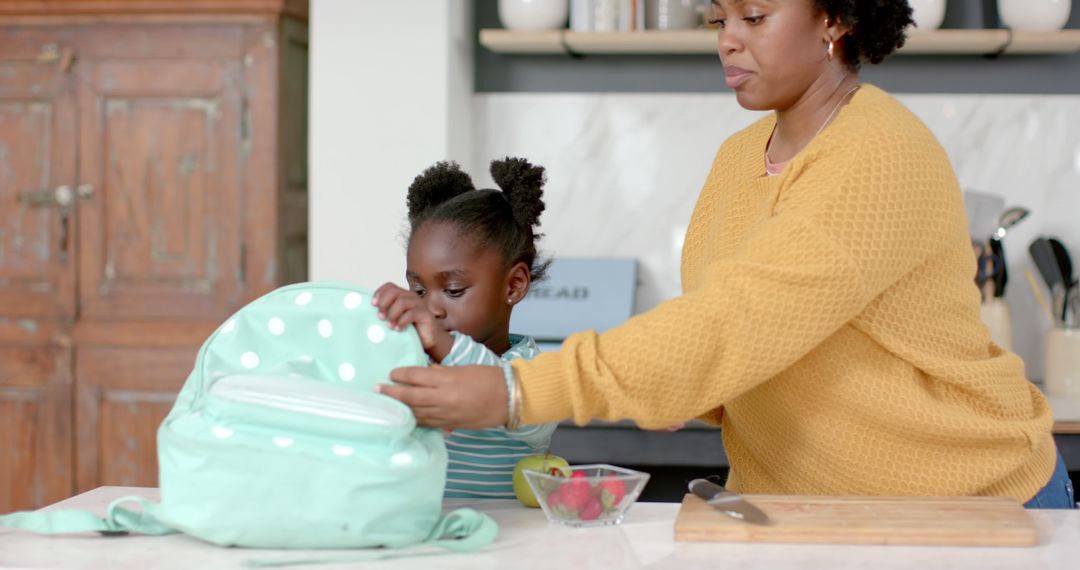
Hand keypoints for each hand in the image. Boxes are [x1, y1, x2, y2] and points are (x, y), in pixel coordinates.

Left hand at [372, 282, 453, 360]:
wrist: (430, 340)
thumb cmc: (411, 330)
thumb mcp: (396, 320)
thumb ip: (386, 314)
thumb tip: (368, 313)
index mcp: (403, 296)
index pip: (389, 286)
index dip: (379, 293)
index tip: (372, 304)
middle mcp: (411, 297)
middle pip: (394, 291)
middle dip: (384, 303)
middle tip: (380, 317)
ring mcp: (419, 304)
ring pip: (402, 302)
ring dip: (393, 314)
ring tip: (390, 326)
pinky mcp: (425, 314)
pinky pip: (412, 313)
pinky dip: (402, 321)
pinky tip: (398, 329)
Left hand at [377, 364, 508, 428]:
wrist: (511, 399)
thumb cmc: (489, 378)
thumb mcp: (464, 369)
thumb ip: (442, 373)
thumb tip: (425, 374)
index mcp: (447, 378)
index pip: (416, 375)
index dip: (400, 374)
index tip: (391, 373)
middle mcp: (443, 397)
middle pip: (410, 396)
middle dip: (392, 393)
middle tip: (377, 389)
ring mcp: (446, 413)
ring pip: (416, 412)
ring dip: (399, 408)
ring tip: (386, 405)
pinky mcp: (451, 424)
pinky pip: (428, 423)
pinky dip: (415, 419)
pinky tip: (406, 418)